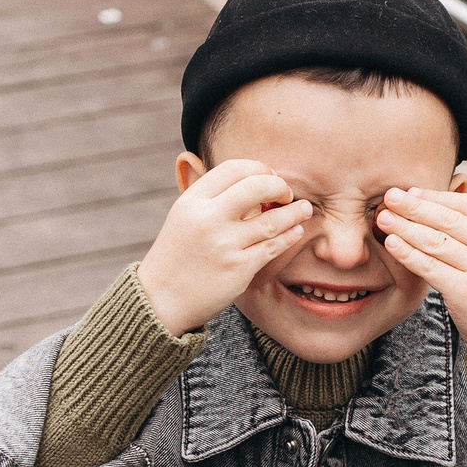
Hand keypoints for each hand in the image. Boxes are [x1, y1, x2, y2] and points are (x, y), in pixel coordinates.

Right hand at [138, 159, 314, 334]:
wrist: (161, 298)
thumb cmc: (178, 255)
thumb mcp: (185, 216)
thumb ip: (213, 198)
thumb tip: (252, 181)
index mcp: (192, 200)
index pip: (234, 169)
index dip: (259, 168)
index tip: (270, 177)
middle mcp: (208, 218)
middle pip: (257, 186)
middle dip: (279, 186)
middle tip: (287, 193)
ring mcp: (224, 244)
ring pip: (271, 220)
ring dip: (294, 212)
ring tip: (305, 209)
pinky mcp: (239, 268)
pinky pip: (273, 246)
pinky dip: (289, 236)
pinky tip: (296, 232)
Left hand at [375, 187, 466, 363]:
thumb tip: (442, 202)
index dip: (437, 196)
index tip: (412, 191)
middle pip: (449, 220)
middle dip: (416, 206)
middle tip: (390, 196)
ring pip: (436, 241)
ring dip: (405, 227)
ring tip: (383, 217)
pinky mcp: (466, 292)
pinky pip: (429, 267)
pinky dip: (407, 253)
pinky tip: (391, 244)